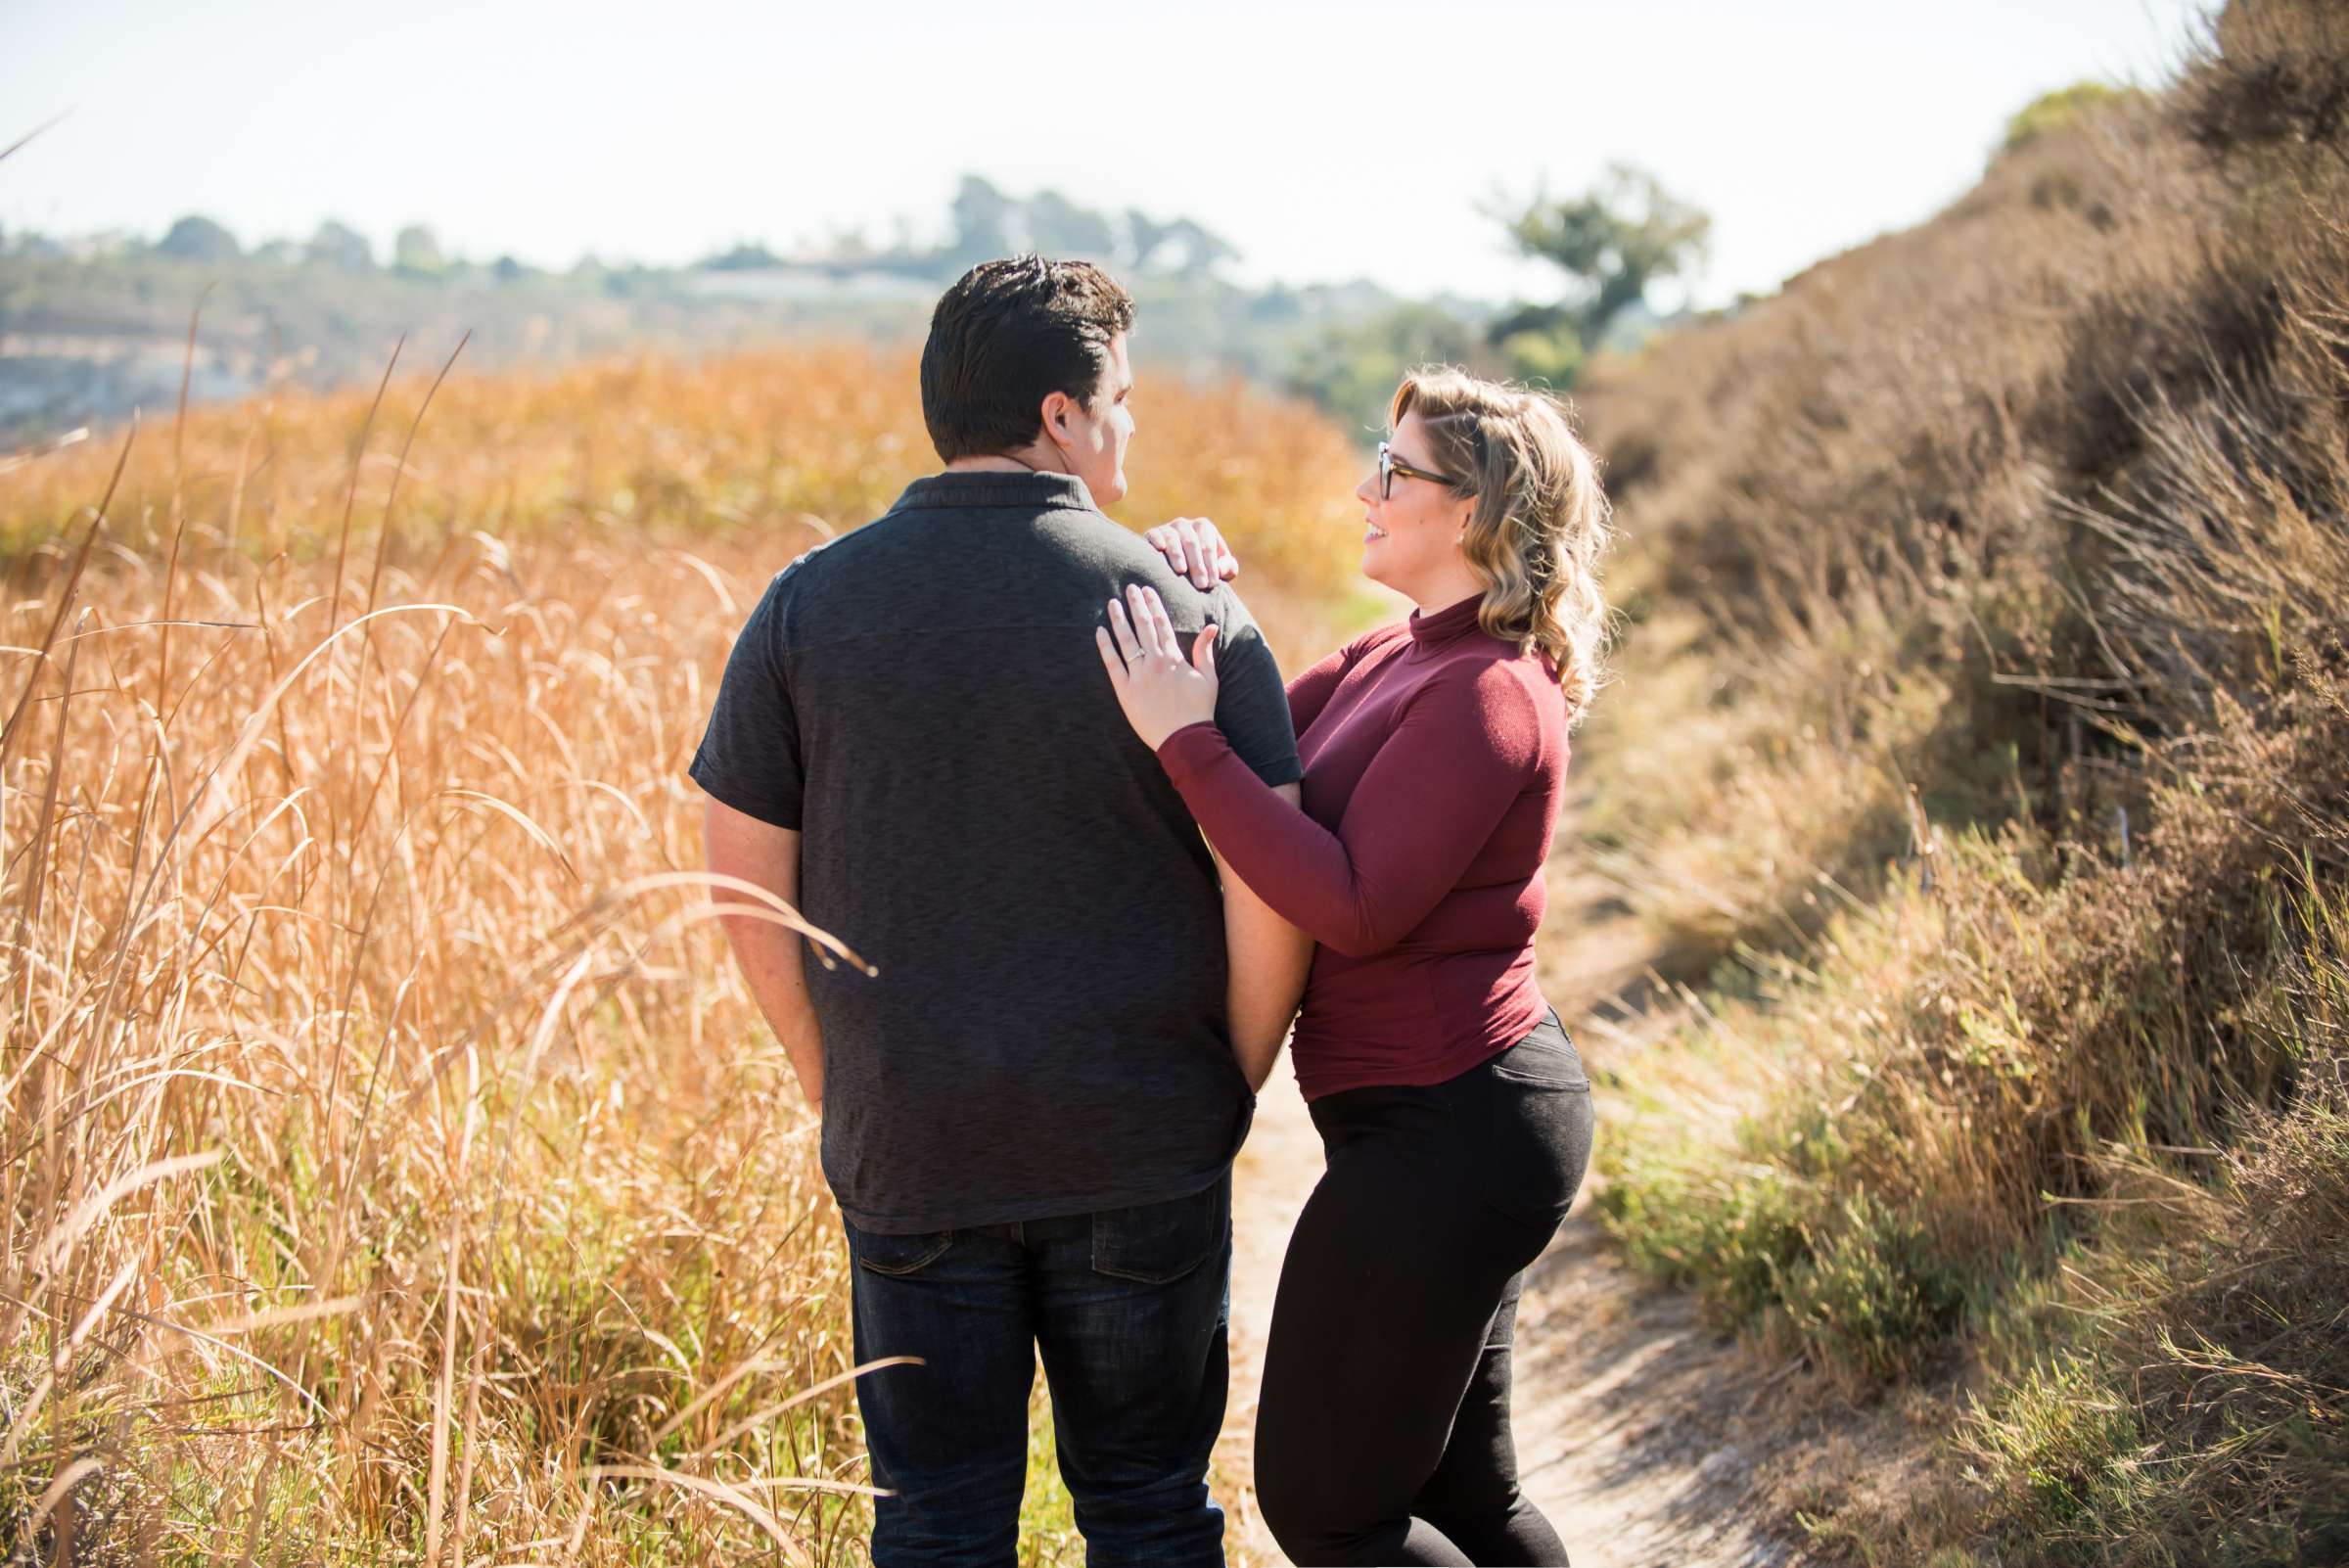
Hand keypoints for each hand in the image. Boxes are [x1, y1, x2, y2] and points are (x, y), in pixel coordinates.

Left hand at [1096, 584, 1219, 749]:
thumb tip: (1212, 626)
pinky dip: (1105, 647)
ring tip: (1112, 603)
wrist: (1185, 738)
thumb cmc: (1199, 709)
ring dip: (1119, 620)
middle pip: (1143, 626)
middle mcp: (1156, 662)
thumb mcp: (1209, 678)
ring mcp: (1139, 676)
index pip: (1162, 624)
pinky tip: (1100, 631)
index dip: (1153, 605)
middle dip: (1136, 605)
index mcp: (1175, 657)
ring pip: (1126, 641)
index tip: (1147, 590)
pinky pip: (1113, 664)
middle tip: (1129, 588)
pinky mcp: (1126, 691)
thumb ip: (1205, 651)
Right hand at [1143, 517, 1239, 589]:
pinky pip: (1154, 534)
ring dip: (1177, 554)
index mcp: (1204, 528)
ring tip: (1181, 571)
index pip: (1208, 546)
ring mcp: (1168, 528)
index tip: (1211, 584)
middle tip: (1201, 585)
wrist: (1178, 566)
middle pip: (1192, 542)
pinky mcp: (1152, 534)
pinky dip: (1157, 540)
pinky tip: (1160, 550)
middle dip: (1197, 565)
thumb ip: (1228, 568)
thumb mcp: (1220, 569)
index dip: (1211, 565)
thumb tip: (1221, 568)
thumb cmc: (1203, 568)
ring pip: (1173, 538)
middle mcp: (1185, 525)